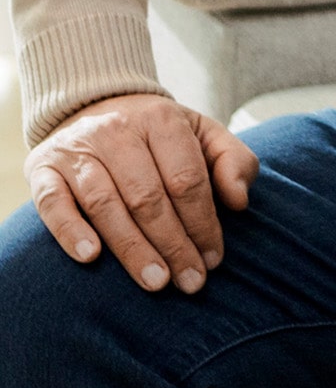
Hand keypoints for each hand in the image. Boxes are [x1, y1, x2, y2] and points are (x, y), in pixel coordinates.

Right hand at [26, 92, 259, 293]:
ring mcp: (78, 149)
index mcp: (162, 120)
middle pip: (148, 196)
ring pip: (105, 203)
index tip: (213, 259)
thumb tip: (239, 201)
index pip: (186, 178)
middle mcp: (117, 131)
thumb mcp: (204, 134)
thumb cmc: (161, 135)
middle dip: (173, 244)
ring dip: (131, 248)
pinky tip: (91, 257)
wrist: (99, 105)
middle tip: (189, 281)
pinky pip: (53, 202)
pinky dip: (70, 230)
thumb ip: (232, 161)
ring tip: (156, 282)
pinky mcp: (43, 168)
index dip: (203, 222)